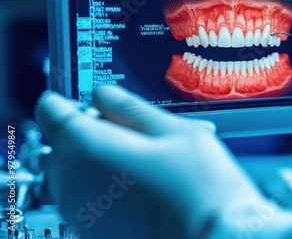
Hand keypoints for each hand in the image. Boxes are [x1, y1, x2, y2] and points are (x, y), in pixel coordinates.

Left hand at [35, 85, 291, 237]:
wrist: (213, 238)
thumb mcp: (171, 129)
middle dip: (90, 130)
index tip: (84, 98)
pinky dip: (108, 181)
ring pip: (75, 168)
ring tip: (150, 155)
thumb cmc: (197, 184)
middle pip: (62, 141)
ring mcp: (81, 210)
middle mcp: (72, 182)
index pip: (51, 111)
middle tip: (133, 127)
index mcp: (86, 148)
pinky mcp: (94, 230)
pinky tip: (147, 179)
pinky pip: (89, 193)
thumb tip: (102, 95)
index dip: (66, 99)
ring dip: (102, 156)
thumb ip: (128, 107)